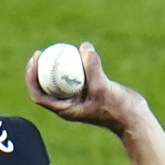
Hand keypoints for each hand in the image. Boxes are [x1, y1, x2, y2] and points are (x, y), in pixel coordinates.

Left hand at [25, 43, 147, 135]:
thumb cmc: (116, 108)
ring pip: (61, 80)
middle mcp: (68, 104)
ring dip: (58, 65)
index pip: (39, 95)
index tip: (35, 60)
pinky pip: (76, 74)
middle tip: (41, 52)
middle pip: (45, 87)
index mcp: (64, 109)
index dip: (32, 78)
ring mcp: (78, 97)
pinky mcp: (88, 90)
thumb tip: (83, 46)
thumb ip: (92, 67)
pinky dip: (76, 63)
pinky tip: (81, 50)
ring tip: (60, 49)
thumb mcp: (102, 87)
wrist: (132, 117)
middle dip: (40, 69)